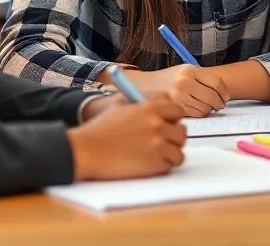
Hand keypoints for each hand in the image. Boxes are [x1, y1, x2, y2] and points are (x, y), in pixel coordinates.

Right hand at [67, 93, 185, 180]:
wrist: (87, 150)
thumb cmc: (100, 128)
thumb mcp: (120, 105)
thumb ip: (141, 103)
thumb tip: (156, 104)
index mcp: (150, 108)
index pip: (178, 110)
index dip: (173, 118)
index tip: (168, 123)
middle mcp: (158, 125)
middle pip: (182, 131)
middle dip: (174, 137)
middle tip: (164, 141)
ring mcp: (158, 145)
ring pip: (179, 151)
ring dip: (171, 154)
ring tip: (158, 155)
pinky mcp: (154, 164)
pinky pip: (169, 165)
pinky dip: (162, 166)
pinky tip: (150, 164)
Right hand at [125, 66, 230, 116]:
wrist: (142, 85)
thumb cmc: (165, 80)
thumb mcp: (182, 71)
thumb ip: (200, 79)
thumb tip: (222, 93)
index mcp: (189, 70)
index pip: (217, 82)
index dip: (225, 92)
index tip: (226, 97)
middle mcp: (184, 81)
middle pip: (213, 97)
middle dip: (219, 103)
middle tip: (218, 106)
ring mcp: (179, 96)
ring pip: (205, 108)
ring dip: (207, 110)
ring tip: (203, 107)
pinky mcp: (174, 108)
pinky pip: (195, 115)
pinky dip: (197, 114)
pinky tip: (193, 111)